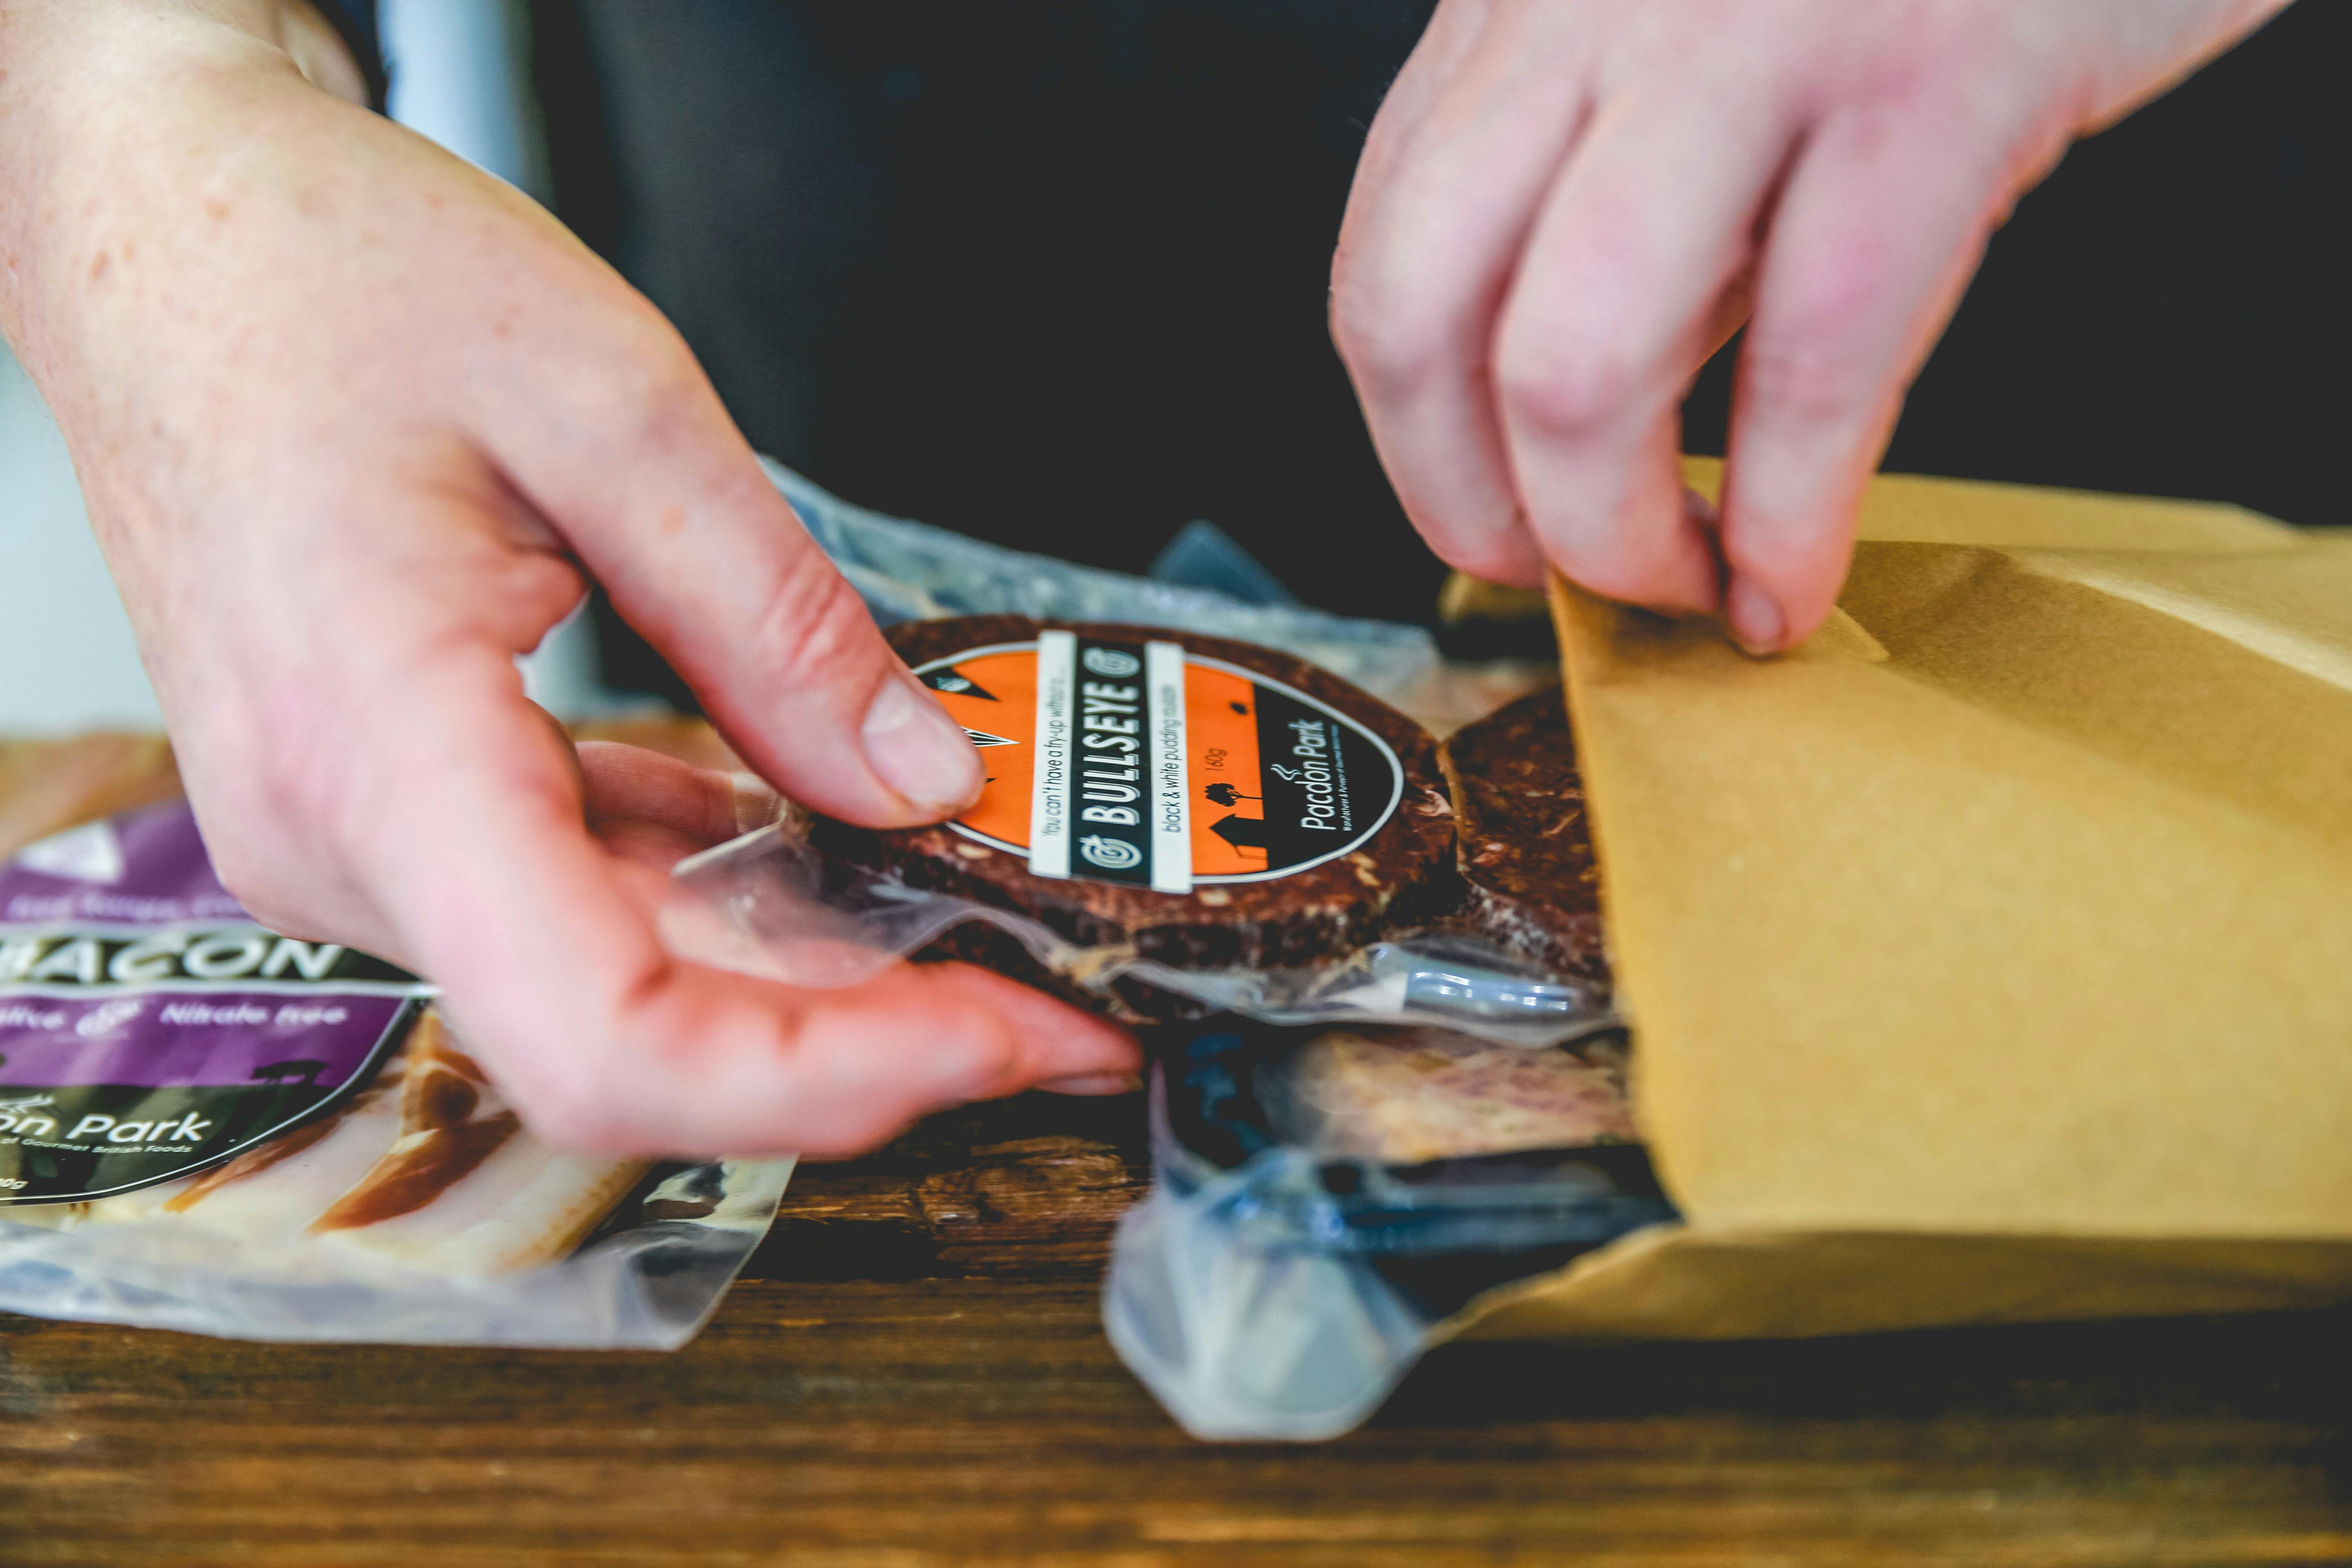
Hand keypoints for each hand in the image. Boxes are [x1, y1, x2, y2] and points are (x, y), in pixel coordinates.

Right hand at [0, 0, 1136, 1156]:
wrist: (166, 235)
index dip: (823, 1078)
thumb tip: (925, 777)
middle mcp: (346, 840)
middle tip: (1057, 1014)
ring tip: (985, 949)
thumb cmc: (325, 278)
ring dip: (809, 986)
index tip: (999, 1034)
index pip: (606, 1035)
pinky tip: (836, 862)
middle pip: (634, 1040)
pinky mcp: (393, 810)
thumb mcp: (612, 407)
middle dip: (864, 1048)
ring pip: (617, 985)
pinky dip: (722, 901)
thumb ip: (777, 622)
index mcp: (378, 748)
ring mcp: (358, 840)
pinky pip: (577, 902)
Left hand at [1332, 0, 2288, 650]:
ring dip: (1616, 535)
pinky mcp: (1933, 76)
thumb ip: (1622, 200)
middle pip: (1416, 319)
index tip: (1498, 526)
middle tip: (1567, 575)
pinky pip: (1807, 355)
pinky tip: (1795, 575)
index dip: (1419, 446)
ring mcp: (1751, 33)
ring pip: (1570, 361)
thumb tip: (1577, 428)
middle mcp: (1595, 2)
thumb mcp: (1704, 51)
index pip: (1385, 263)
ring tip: (1691, 586)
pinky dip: (1788, 517)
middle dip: (1473, 510)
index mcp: (1532, 7)